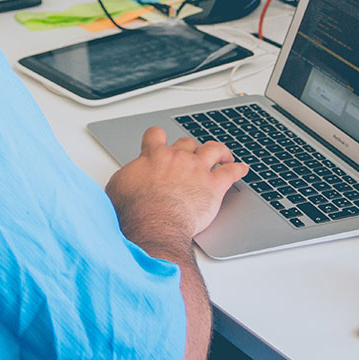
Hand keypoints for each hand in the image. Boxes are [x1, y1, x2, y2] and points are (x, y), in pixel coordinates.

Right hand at [105, 126, 248, 251]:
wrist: (154, 224)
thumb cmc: (134, 210)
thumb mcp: (117, 188)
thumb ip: (125, 177)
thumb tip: (124, 179)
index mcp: (153, 155)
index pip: (156, 135)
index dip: (158, 137)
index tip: (160, 141)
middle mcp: (177, 158)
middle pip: (187, 142)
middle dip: (190, 147)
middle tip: (191, 155)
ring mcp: (197, 169)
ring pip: (213, 149)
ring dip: (219, 151)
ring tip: (223, 155)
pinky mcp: (214, 186)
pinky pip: (231, 172)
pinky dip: (238, 169)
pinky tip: (241, 169)